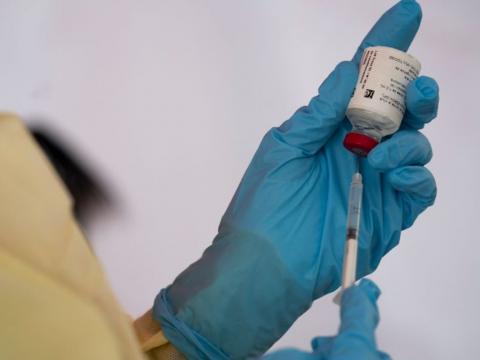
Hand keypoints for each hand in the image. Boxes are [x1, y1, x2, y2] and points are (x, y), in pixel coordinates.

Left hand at [154, 1, 438, 358]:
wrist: (266, 262)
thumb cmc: (265, 204)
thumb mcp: (284, 148)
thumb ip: (318, 113)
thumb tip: (345, 70)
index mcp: (330, 129)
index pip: (362, 83)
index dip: (384, 48)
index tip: (405, 14)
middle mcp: (357, 150)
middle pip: (400, 111)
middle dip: (414, 91)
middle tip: (415, 86)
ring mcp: (376, 182)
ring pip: (416, 145)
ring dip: (411, 139)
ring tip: (383, 153)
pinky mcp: (389, 214)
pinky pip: (420, 188)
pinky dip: (417, 174)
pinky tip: (396, 173)